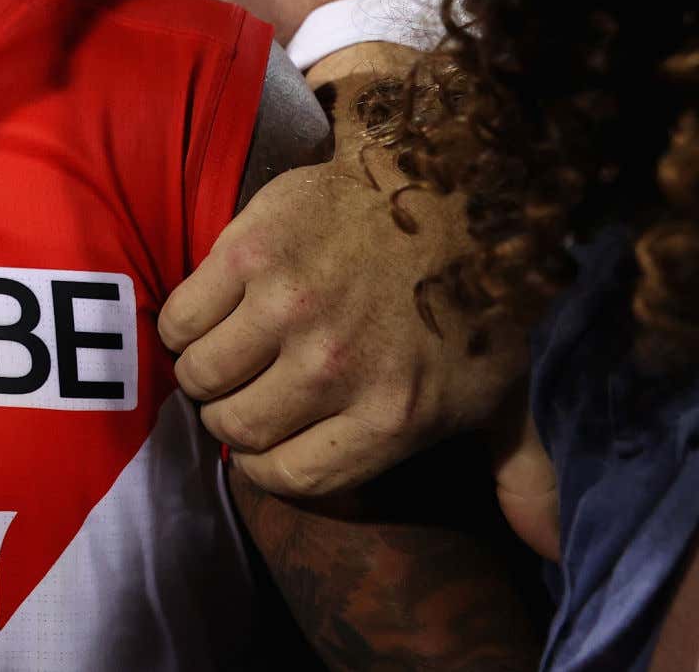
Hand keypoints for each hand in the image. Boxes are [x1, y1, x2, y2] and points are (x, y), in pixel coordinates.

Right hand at [159, 77, 526, 495]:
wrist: (448, 183)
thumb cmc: (474, 295)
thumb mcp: (505, 388)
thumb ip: (522, 470)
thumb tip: (548, 546)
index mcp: (389, 416)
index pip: (284, 476)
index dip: (264, 464)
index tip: (264, 440)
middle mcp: (331, 370)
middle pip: (234, 427)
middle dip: (230, 417)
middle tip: (244, 390)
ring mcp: (285, 309)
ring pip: (199, 374)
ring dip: (203, 371)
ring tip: (223, 353)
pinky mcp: (248, 254)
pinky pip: (181, 316)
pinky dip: (181, 324)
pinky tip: (207, 314)